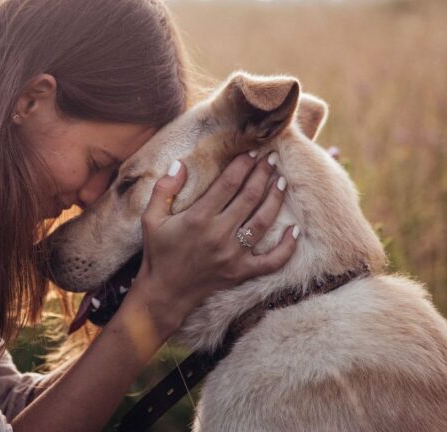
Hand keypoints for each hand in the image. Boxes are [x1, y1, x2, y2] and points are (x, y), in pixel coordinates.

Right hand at [129, 152, 296, 336]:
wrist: (164, 293)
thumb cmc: (158, 253)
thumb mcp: (151, 219)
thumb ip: (163, 189)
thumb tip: (181, 164)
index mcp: (198, 218)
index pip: (228, 184)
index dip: (243, 165)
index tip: (252, 152)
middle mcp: (218, 235)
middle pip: (250, 197)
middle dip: (263, 174)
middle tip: (272, 159)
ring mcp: (233, 255)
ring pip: (263, 222)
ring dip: (275, 199)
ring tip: (282, 182)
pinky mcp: (241, 272)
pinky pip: (272, 261)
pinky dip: (287, 247)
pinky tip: (295, 230)